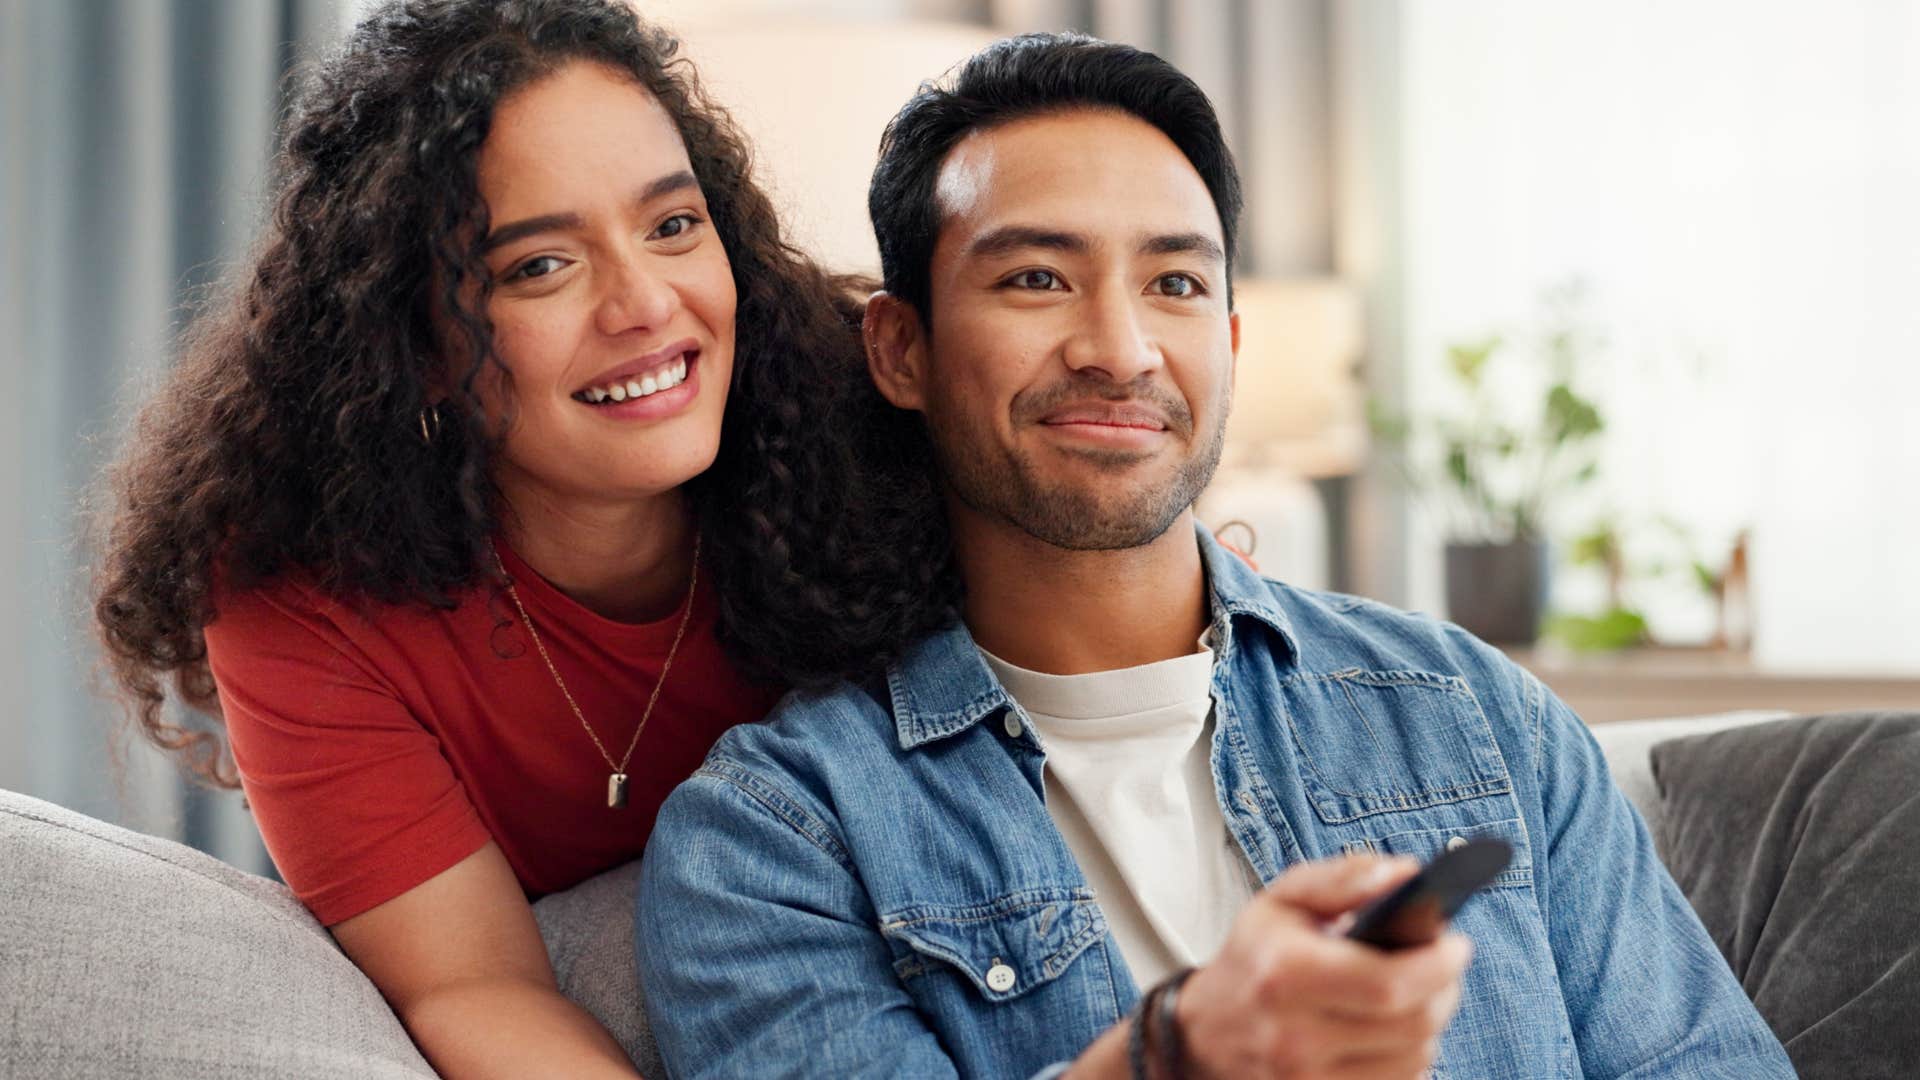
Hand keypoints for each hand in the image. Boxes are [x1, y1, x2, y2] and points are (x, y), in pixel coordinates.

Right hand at [1175, 854, 1471, 1079]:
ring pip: (1414, 1059)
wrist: (1205, 1033)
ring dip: (1431, 1024)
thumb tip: (1407, 875)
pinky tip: (1395, 1028)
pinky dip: (1410, 1055)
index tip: (1457, 943)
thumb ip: (1343, 879)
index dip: (1438, 965)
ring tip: (1418, 993)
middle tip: (1445, 964)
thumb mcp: (1283, 901)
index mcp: (1286, 975)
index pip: (1390, 983)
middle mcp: (1295, 1037)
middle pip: (1413, 1026)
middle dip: (1444, 990)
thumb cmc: (1254, 958)